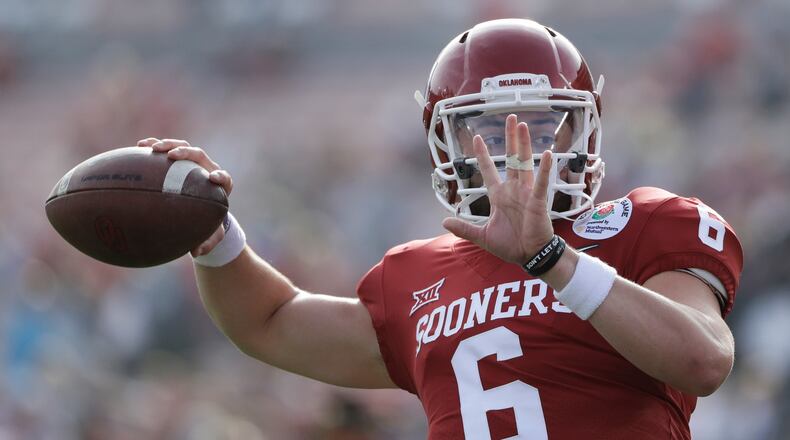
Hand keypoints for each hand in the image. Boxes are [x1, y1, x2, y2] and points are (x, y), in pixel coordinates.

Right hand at [137, 138, 233, 256]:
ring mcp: (192, 163)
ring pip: (183, 147)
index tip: (212, 178)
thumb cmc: (206, 224)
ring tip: (151, 148)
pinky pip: (167, 149)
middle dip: (186, 153)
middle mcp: (207, 170)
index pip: (224, 178)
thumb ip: (206, 242)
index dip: (220, 176)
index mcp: (219, 187)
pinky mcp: (178, 160)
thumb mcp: (208, 235)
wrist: (200, 211)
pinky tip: (139, 146)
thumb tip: (196, 252)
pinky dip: (155, 146)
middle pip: (199, 156)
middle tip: (171, 156)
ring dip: (168, 145)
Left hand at [442, 115, 554, 264]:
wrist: (529, 256)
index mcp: (499, 196)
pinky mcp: (538, 201)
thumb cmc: (510, 245)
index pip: (489, 170)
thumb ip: (464, 228)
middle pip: (511, 159)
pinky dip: (544, 169)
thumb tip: (444, 222)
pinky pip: (541, 183)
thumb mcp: (482, 236)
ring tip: (523, 126)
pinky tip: (547, 153)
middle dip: (510, 138)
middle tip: (511, 118)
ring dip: (523, 144)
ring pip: (524, 163)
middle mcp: (513, 190)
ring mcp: (526, 193)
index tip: (476, 138)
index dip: (483, 154)